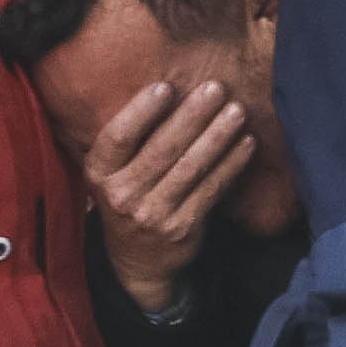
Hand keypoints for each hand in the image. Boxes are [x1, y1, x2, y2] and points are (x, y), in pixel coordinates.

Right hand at [87, 79, 254, 313]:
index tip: (166, 87)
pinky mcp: (180, 229)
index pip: (118, 137)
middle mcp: (121, 195)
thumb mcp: (113, 172)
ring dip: (217, 137)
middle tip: (216, 88)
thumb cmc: (129, 198)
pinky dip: (230, 165)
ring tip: (237, 111)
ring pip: (189, 168)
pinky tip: (246, 143)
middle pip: (160, 149)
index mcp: (99, 173)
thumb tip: (166, 85)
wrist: (137, 261)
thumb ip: (129, 138)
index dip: (141, 112)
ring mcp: (151, 215)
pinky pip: (210, 190)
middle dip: (192, 116)